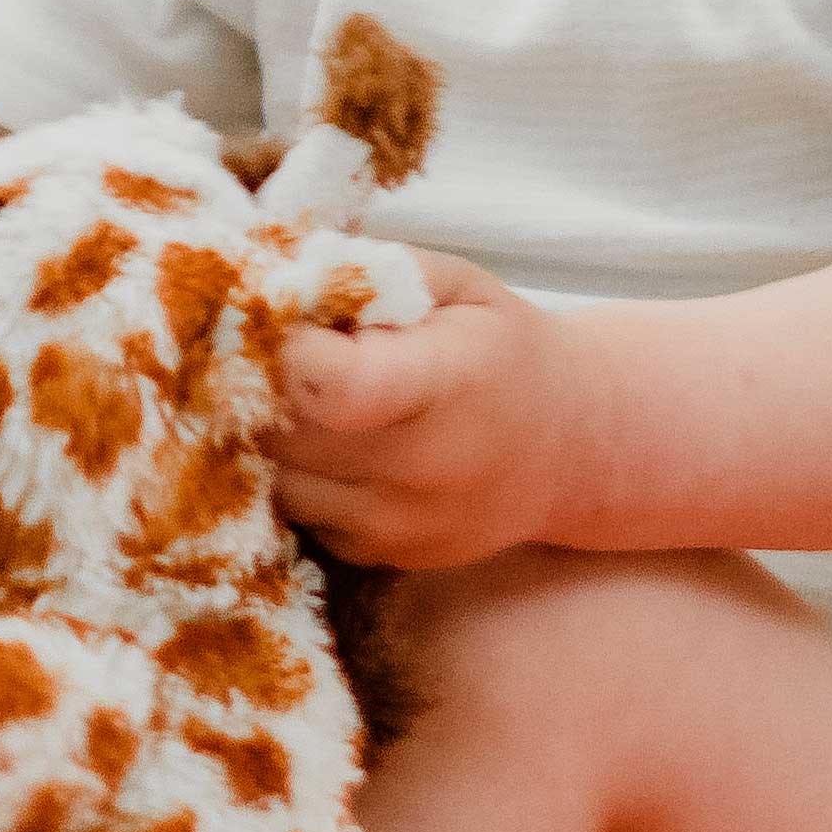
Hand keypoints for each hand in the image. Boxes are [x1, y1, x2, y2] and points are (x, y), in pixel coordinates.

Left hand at [263, 259, 610, 569]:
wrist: (572, 448)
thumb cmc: (501, 348)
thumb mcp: (453, 285)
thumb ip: (367, 273)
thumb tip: (275, 281)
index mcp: (449, 386)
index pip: (334, 386)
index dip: (289, 350)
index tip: (290, 324)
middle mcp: (426, 469)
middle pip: (285, 433)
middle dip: (259, 387)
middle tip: (276, 355)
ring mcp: (402, 525)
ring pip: (276, 480)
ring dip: (268, 436)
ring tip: (303, 401)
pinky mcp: (383, 558)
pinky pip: (298, 515)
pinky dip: (296, 478)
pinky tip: (332, 446)